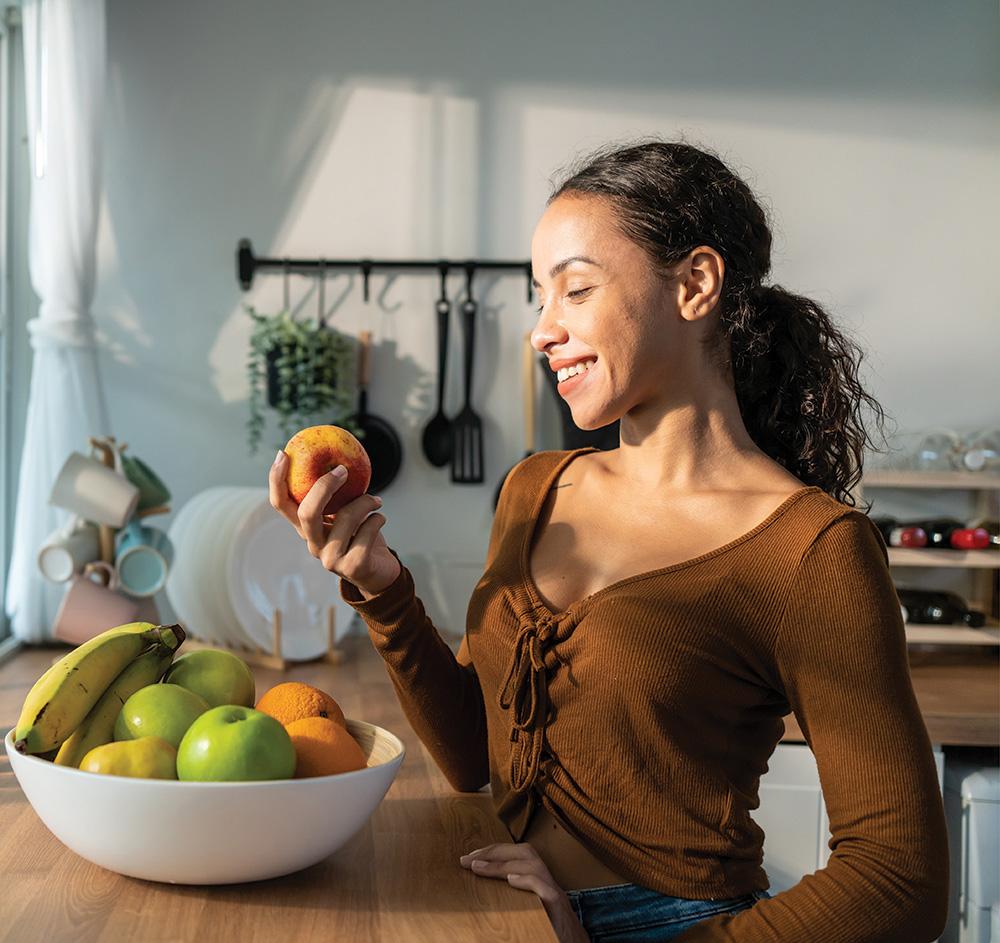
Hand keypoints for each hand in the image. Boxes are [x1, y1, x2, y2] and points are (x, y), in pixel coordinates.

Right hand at [268, 451, 400, 598]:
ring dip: (365, 502)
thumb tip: (336, 458)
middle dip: (324, 487)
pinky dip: (377, 520)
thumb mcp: (345, 513)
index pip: (280, 505)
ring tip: (376, 500)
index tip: (283, 454)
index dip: (276, 480)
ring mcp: (331, 559)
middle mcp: (313, 544)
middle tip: (343, 470)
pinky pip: (366, 533)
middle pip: (306, 513)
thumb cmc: (362, 536)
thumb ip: (337, 495)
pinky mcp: (353, 567)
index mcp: (306, 529)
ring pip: (345, 518)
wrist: (380, 573)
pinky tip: (380, 519)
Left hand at [459, 842, 589, 942]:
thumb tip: (480, 893)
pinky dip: (528, 880)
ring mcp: (555, 895)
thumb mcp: (526, 912)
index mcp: (539, 883)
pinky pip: (545, 889)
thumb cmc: (549, 933)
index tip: (469, 858)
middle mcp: (548, 884)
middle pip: (526, 852)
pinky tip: (511, 879)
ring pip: (534, 866)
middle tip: (468, 860)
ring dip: (503, 863)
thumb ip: (510, 899)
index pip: (518, 854)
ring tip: (479, 867)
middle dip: (495, 851)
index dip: (494, 852)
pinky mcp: (559, 909)